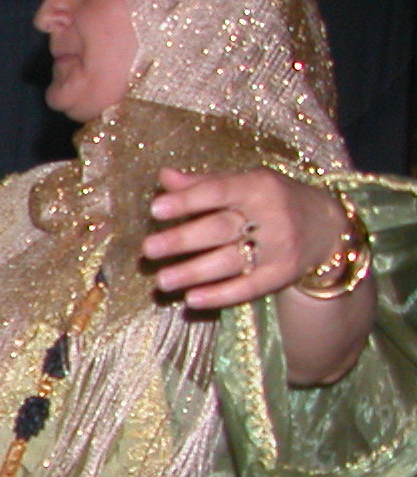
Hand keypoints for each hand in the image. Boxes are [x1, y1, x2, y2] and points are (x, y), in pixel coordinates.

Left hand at [144, 168, 351, 309]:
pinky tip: (192, 299)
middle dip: (183, 240)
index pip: (220, 191)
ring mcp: (278, 249)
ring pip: (231, 261)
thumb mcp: (245, 183)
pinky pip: (248, 288)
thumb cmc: (272, 201)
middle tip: (148, 249)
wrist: (327, 228)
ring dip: (194, 272)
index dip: (188, 200)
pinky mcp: (281, 275)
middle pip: (221, 229)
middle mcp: (271, 216)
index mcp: (259, 187)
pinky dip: (219, 295)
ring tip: (162, 280)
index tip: (155, 209)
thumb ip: (205, 183)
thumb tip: (165, 177)